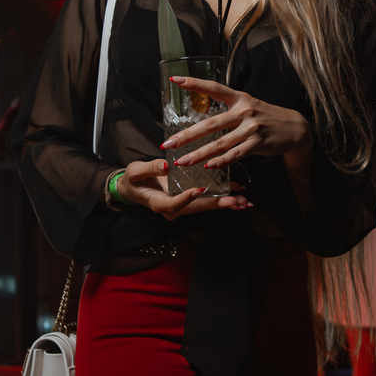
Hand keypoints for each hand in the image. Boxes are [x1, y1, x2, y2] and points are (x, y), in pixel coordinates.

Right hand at [118, 156, 250, 218]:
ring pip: (204, 206)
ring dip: (224, 203)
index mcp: (158, 204)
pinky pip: (205, 200)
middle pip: (196, 208)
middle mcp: (173, 209)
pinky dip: (222, 197)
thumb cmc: (132, 180)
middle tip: (235, 201)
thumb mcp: (134, 172)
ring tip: (243, 201)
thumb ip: (149, 169)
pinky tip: (238, 194)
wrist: (132, 188)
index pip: (174, 204)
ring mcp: (181, 206)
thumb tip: (165, 166)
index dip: (186, 198)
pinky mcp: (188, 200)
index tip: (199, 190)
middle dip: (216, 204)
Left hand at [166, 78, 311, 169]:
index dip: (194, 83)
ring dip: (198, 154)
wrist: (294, 127)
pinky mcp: (257, 143)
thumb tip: (203, 119)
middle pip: (210, 124)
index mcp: (239, 98)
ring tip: (182, 161)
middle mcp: (243, 110)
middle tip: (167, 143)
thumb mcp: (248, 106)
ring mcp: (251, 128)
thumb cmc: (265, 117)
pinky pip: (235, 154)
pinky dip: (221, 160)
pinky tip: (208, 165)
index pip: (213, 88)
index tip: (174, 80)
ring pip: (220, 143)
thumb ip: (228, 110)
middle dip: (186, 135)